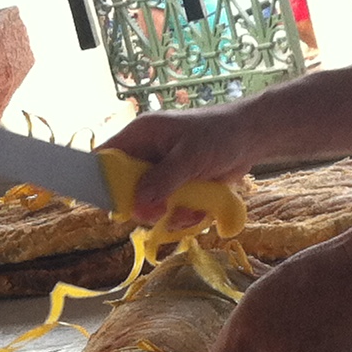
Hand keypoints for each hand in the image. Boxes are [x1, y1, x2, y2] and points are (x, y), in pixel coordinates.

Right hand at [104, 108, 262, 224]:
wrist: (252, 137)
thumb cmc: (220, 135)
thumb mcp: (191, 156)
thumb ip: (164, 179)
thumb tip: (138, 205)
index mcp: (140, 135)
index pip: (105, 158)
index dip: (100, 181)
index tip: (111, 205)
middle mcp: (145, 155)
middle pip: (124, 190)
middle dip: (145, 207)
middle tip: (163, 213)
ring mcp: (160, 174)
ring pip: (147, 206)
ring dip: (169, 215)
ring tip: (192, 210)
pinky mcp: (176, 188)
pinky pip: (168, 211)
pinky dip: (183, 216)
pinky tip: (201, 210)